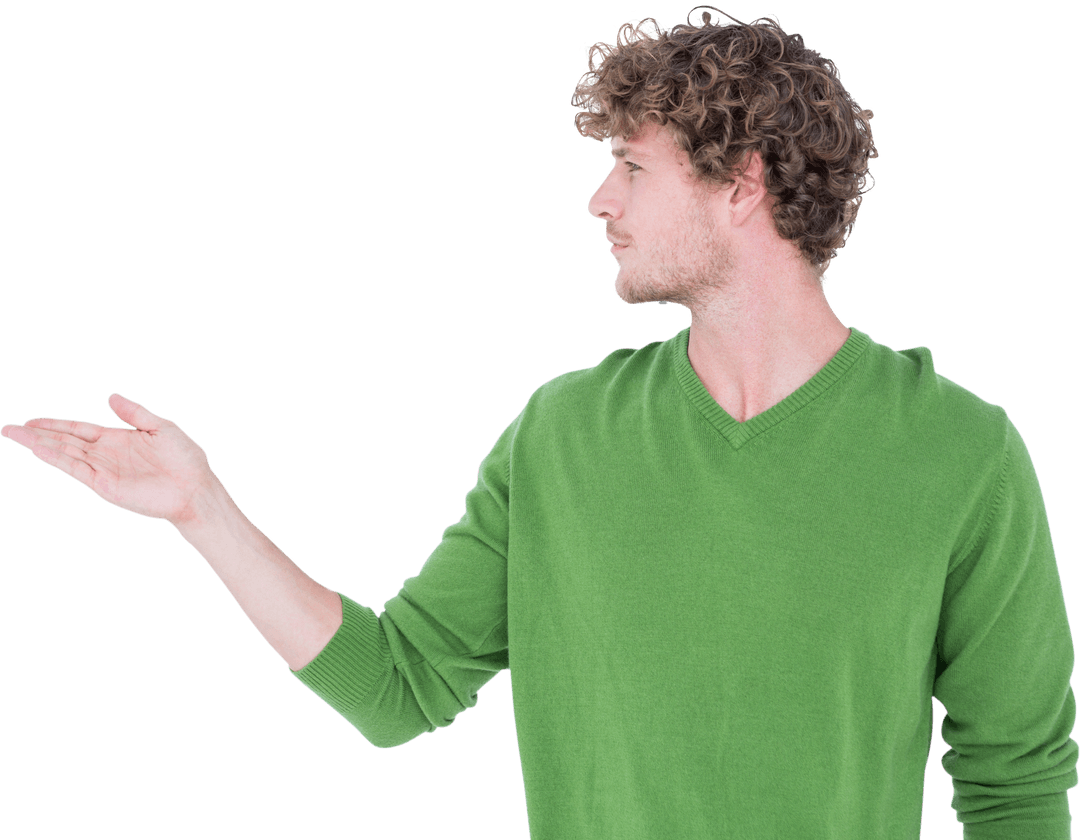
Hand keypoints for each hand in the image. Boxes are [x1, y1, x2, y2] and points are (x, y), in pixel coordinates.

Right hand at [1, 393, 217, 525]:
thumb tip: (111, 396)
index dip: (55, 425)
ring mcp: (104, 471)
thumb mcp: (160, 427)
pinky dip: (58, 460)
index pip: (79, 429)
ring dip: (40, 445)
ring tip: (16, 435)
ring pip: (65, 454)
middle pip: (65, 441)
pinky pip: (77, 470)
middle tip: (10, 428)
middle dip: (38, 435)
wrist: (196, 487)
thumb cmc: (186, 459)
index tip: (31, 421)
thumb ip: (135, 413)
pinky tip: (40, 450)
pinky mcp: (106, 486)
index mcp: (118, 439)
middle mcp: (106, 455)